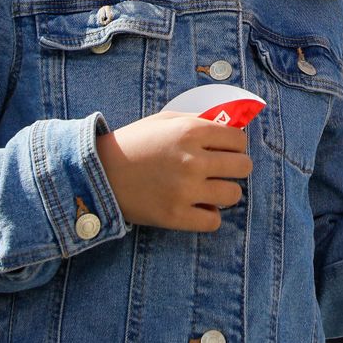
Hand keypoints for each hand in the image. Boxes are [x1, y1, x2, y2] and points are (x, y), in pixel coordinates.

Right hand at [94, 112, 252, 231]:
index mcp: (191, 132)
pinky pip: (214, 222)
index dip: (235, 145)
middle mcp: (192, 160)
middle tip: (220, 171)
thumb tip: (228, 128)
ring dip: (224, 192)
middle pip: (243, 167)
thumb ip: (197, 121)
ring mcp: (185, 190)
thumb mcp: (165, 120)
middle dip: (235, 168)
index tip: (225, 150)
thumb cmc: (134, 143)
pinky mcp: (175, 216)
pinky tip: (198, 208)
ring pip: (233, 195)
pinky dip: (209, 216)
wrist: (99, 173)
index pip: (239, 140)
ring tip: (209, 190)